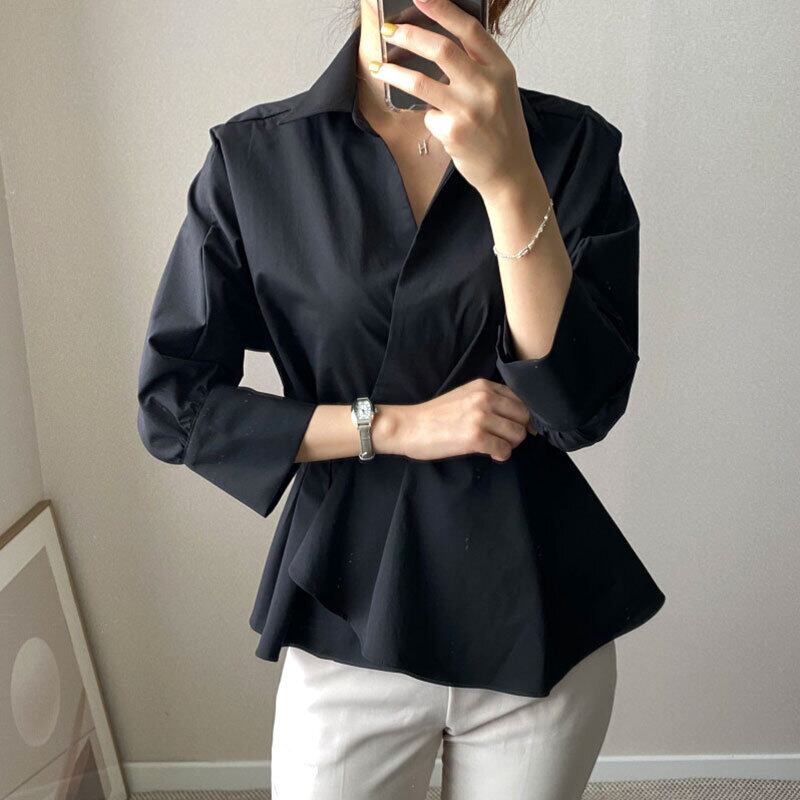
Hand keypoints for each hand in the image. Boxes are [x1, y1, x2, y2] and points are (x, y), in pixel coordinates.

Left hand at [371, 0, 538, 198]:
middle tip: (389, 30)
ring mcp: (468, 110)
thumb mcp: (501, 90)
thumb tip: (437, 44)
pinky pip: (428, 115)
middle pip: (440, 49)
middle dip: (409, 35)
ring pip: (420, 81)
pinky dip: (429, 117)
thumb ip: (478, 67)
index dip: (442, 9)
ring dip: (394, 72)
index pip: (469, 30)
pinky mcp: (453, 132)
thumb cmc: (502, 130)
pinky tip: (440, 125)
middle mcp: (486, 86)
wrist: (510, 172)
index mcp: (501, 69)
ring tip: (380, 67)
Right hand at [374, 378, 536, 462]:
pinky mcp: (476, 437)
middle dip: (518, 431)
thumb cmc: (435, 415)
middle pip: (523, 416)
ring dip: (510, 444)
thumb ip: (488, 400)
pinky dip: (501, 455)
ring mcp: (481, 417)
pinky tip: (491, 454)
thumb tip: (516, 416)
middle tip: (505, 440)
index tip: (516, 427)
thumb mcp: (464, 396)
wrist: (409, 427)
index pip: (520, 399)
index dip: (523, 416)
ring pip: (517, 433)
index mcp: (484, 386)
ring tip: (496, 446)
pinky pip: (504, 449)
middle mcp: (485, 398)